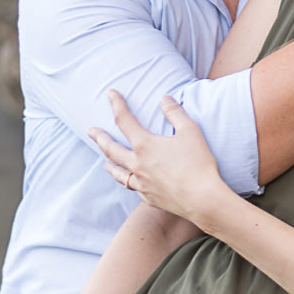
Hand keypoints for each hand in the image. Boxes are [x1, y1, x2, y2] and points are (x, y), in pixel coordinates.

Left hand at [93, 89, 228, 223]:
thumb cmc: (198, 164)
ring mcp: (141, 183)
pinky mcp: (149, 197)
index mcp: (145, 145)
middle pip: (111, 149)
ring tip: (105, 162)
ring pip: (118, 173)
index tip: (110, 94)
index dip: (117, 104)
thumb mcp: (191, 132)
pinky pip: (134, 188)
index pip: (124, 120)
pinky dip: (130, 182)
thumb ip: (175, 113)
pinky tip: (133, 182)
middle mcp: (137, 164)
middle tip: (91, 131)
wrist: (202, 199)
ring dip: (109, 165)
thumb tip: (164, 99)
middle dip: (99, 138)